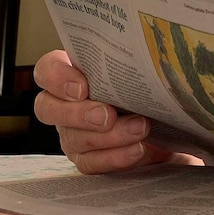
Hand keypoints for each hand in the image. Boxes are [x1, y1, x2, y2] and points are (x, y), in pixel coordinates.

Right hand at [33, 50, 201, 173]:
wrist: (166, 121)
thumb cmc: (146, 86)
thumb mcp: (139, 71)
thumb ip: (131, 63)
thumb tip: (145, 52)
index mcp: (72, 74)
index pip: (47, 69)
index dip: (57, 77)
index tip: (82, 87)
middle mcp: (64, 104)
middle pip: (48, 108)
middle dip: (78, 114)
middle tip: (107, 115)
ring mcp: (72, 133)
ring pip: (75, 138)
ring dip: (109, 136)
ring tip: (140, 128)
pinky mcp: (87, 158)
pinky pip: (92, 163)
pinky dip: (116, 157)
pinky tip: (137, 149)